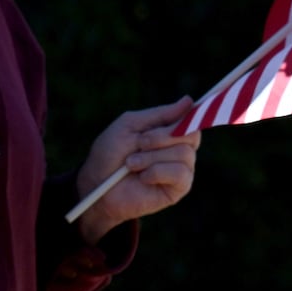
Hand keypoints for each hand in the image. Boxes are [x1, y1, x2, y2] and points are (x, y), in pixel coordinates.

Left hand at [74, 95, 200, 244]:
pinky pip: (180, 173)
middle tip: (139, 143)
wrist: (97, 185)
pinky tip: (143, 178)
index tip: (191, 108)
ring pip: (184, 154)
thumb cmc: (110, 154)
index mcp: (169, 133)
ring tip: (132, 164)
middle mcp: (179, 150)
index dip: (193, 116)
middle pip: (191, 135)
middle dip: (162, 137)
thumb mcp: (129, 125)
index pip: (192, 120)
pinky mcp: (178, 189)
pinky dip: (157, 172)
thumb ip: (159, 114)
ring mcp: (180, 170)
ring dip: (152, 157)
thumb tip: (189, 101)